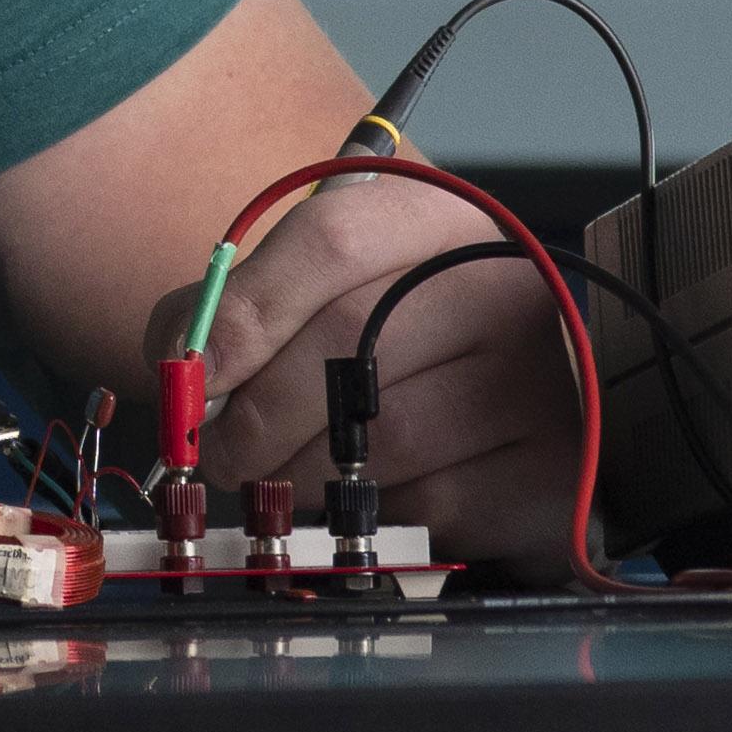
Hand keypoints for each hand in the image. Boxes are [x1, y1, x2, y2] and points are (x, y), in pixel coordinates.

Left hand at [143, 175, 587, 577]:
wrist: (507, 412)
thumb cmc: (387, 350)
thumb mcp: (315, 297)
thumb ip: (234, 312)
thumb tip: (180, 363)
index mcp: (437, 220)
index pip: (333, 238)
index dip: (246, 311)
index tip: (192, 374)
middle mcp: (503, 285)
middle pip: (348, 337)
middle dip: (256, 412)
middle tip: (219, 455)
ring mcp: (540, 376)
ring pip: (382, 433)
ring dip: (299, 472)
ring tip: (278, 478)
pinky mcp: (552, 467)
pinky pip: (431, 501)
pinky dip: (373, 511)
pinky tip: (364, 498)